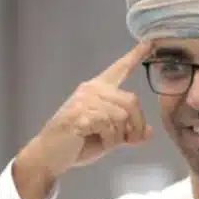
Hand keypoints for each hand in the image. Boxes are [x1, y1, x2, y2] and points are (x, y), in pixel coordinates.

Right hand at [12, 41, 152, 198]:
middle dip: (136, 125)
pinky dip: (108, 139)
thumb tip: (149, 132)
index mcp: (97, 90)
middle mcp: (91, 90)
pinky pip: (108, 125)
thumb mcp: (108, 138)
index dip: (134, 56)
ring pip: (121, 116)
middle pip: (131, 101)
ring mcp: (84, 100)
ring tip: (105, 142)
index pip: (119, 70)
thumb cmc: (77, 145)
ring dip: (118, 136)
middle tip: (130, 140)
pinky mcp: (79, 114)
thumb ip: (126, 132)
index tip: (149, 41)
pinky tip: (94, 140)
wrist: (49, 156)